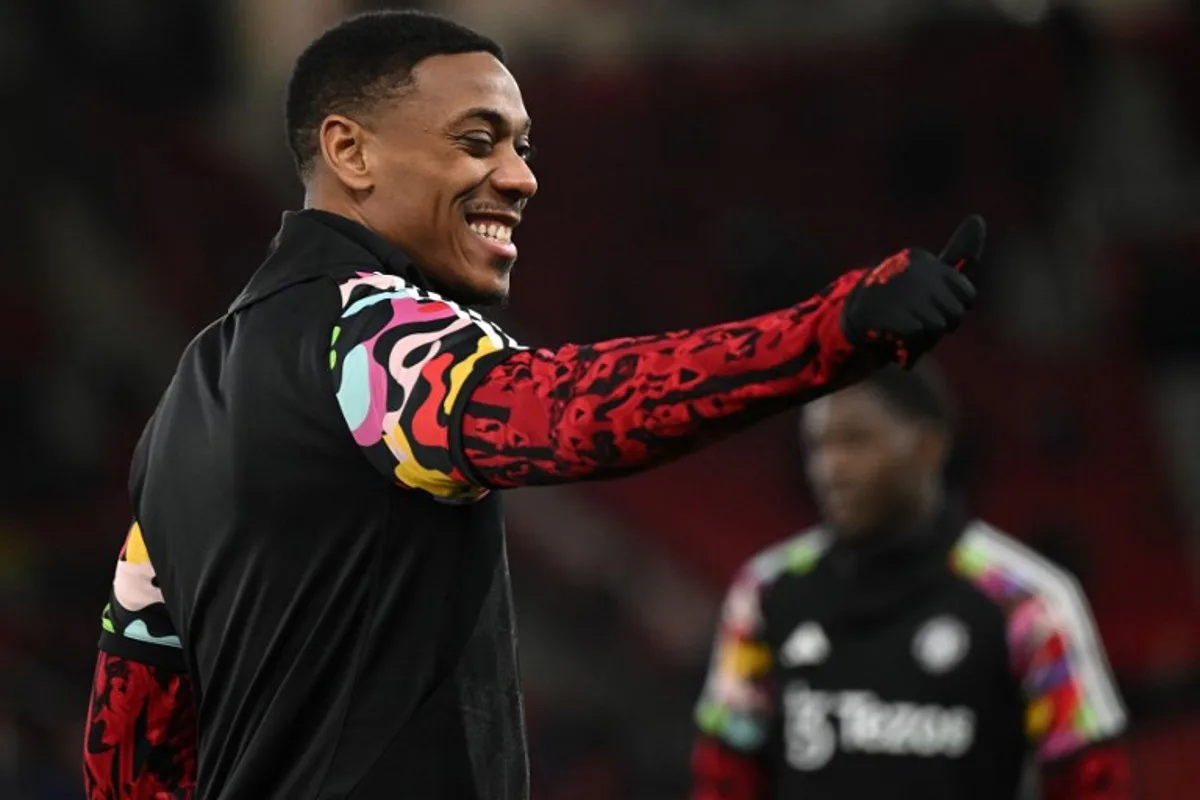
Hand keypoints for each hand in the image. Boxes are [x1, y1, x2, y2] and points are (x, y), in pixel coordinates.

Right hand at [840, 215, 985, 367]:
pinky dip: (909, 346)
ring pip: (937, 326)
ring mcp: (896, 290)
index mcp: (921, 259)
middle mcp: (909, 269)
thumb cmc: (896, 301)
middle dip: (939, 327)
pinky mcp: (883, 312)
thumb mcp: (929, 277)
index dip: (952, 310)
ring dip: (924, 340)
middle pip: (954, 313)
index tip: (931, 309)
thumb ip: (957, 256)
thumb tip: (979, 218)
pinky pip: (917, 335)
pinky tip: (895, 340)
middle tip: (915, 324)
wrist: (848, 324)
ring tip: (904, 332)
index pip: (967, 295)